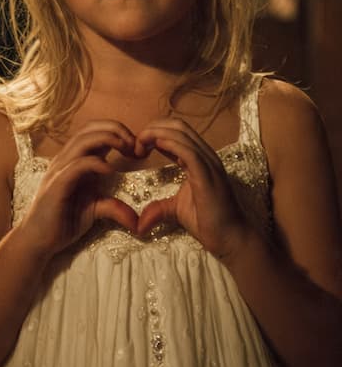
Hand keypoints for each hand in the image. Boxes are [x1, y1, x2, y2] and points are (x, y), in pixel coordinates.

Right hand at [17, 120, 139, 257]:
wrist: (39, 239)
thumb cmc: (64, 220)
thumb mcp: (95, 209)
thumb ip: (114, 206)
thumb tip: (138, 221)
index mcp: (75, 159)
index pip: (94, 131)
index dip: (116, 131)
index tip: (136, 146)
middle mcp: (66, 159)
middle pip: (89, 128)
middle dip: (116, 129)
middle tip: (135, 144)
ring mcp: (60, 170)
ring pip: (82, 141)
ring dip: (108, 139)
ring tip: (127, 149)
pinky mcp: (58, 184)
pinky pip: (77, 165)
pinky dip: (95, 163)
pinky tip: (109, 170)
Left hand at [135, 119, 251, 259]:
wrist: (230, 240)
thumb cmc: (207, 222)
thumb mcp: (175, 210)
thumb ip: (158, 208)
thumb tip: (139, 224)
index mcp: (198, 159)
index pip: (176, 131)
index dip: (155, 132)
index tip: (138, 146)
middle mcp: (205, 156)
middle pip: (177, 126)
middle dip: (153, 128)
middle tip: (136, 143)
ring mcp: (209, 164)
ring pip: (182, 134)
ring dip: (156, 134)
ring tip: (140, 145)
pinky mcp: (208, 175)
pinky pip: (189, 151)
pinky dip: (170, 144)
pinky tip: (156, 145)